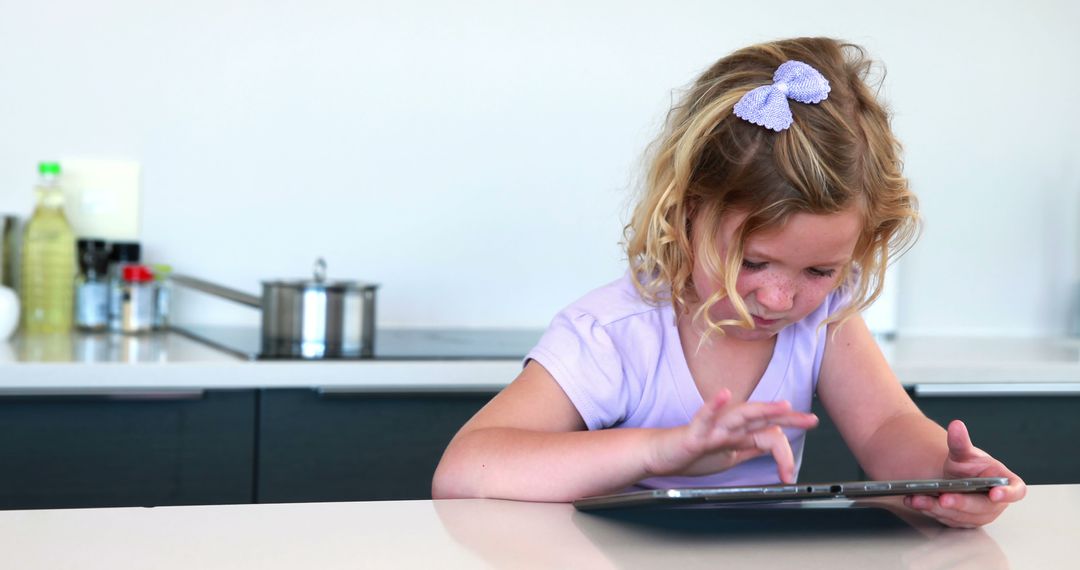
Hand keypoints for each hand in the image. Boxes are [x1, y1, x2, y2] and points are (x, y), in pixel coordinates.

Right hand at [644, 389, 818, 481]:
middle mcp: (728, 426)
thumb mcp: (731, 454)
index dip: (785, 450)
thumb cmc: (692, 452)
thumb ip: (752, 447)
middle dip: (788, 418)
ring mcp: (712, 427)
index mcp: (739, 433)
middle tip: (810, 420)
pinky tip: (725, 395)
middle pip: (762, 418)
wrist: (660, 454)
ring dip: (762, 409)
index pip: (769, 433)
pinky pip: (705, 417)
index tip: (790, 473)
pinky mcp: (695, 433)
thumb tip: (775, 442)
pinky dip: (715, 405)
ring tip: (781, 405)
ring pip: (740, 415)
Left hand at [903, 420, 1025, 527]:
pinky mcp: (961, 521)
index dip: (1007, 494)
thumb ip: (960, 442)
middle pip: (981, 508)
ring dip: (938, 509)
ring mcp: (978, 515)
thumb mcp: (963, 453)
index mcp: (1004, 483)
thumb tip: (956, 426)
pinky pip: (946, 519)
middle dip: (961, 504)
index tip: (995, 494)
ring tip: (919, 499)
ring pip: (960, 516)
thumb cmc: (968, 467)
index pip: (1015, 491)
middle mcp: (994, 504)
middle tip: (944, 499)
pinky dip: (930, 511)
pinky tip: (915, 502)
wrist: (955, 477)